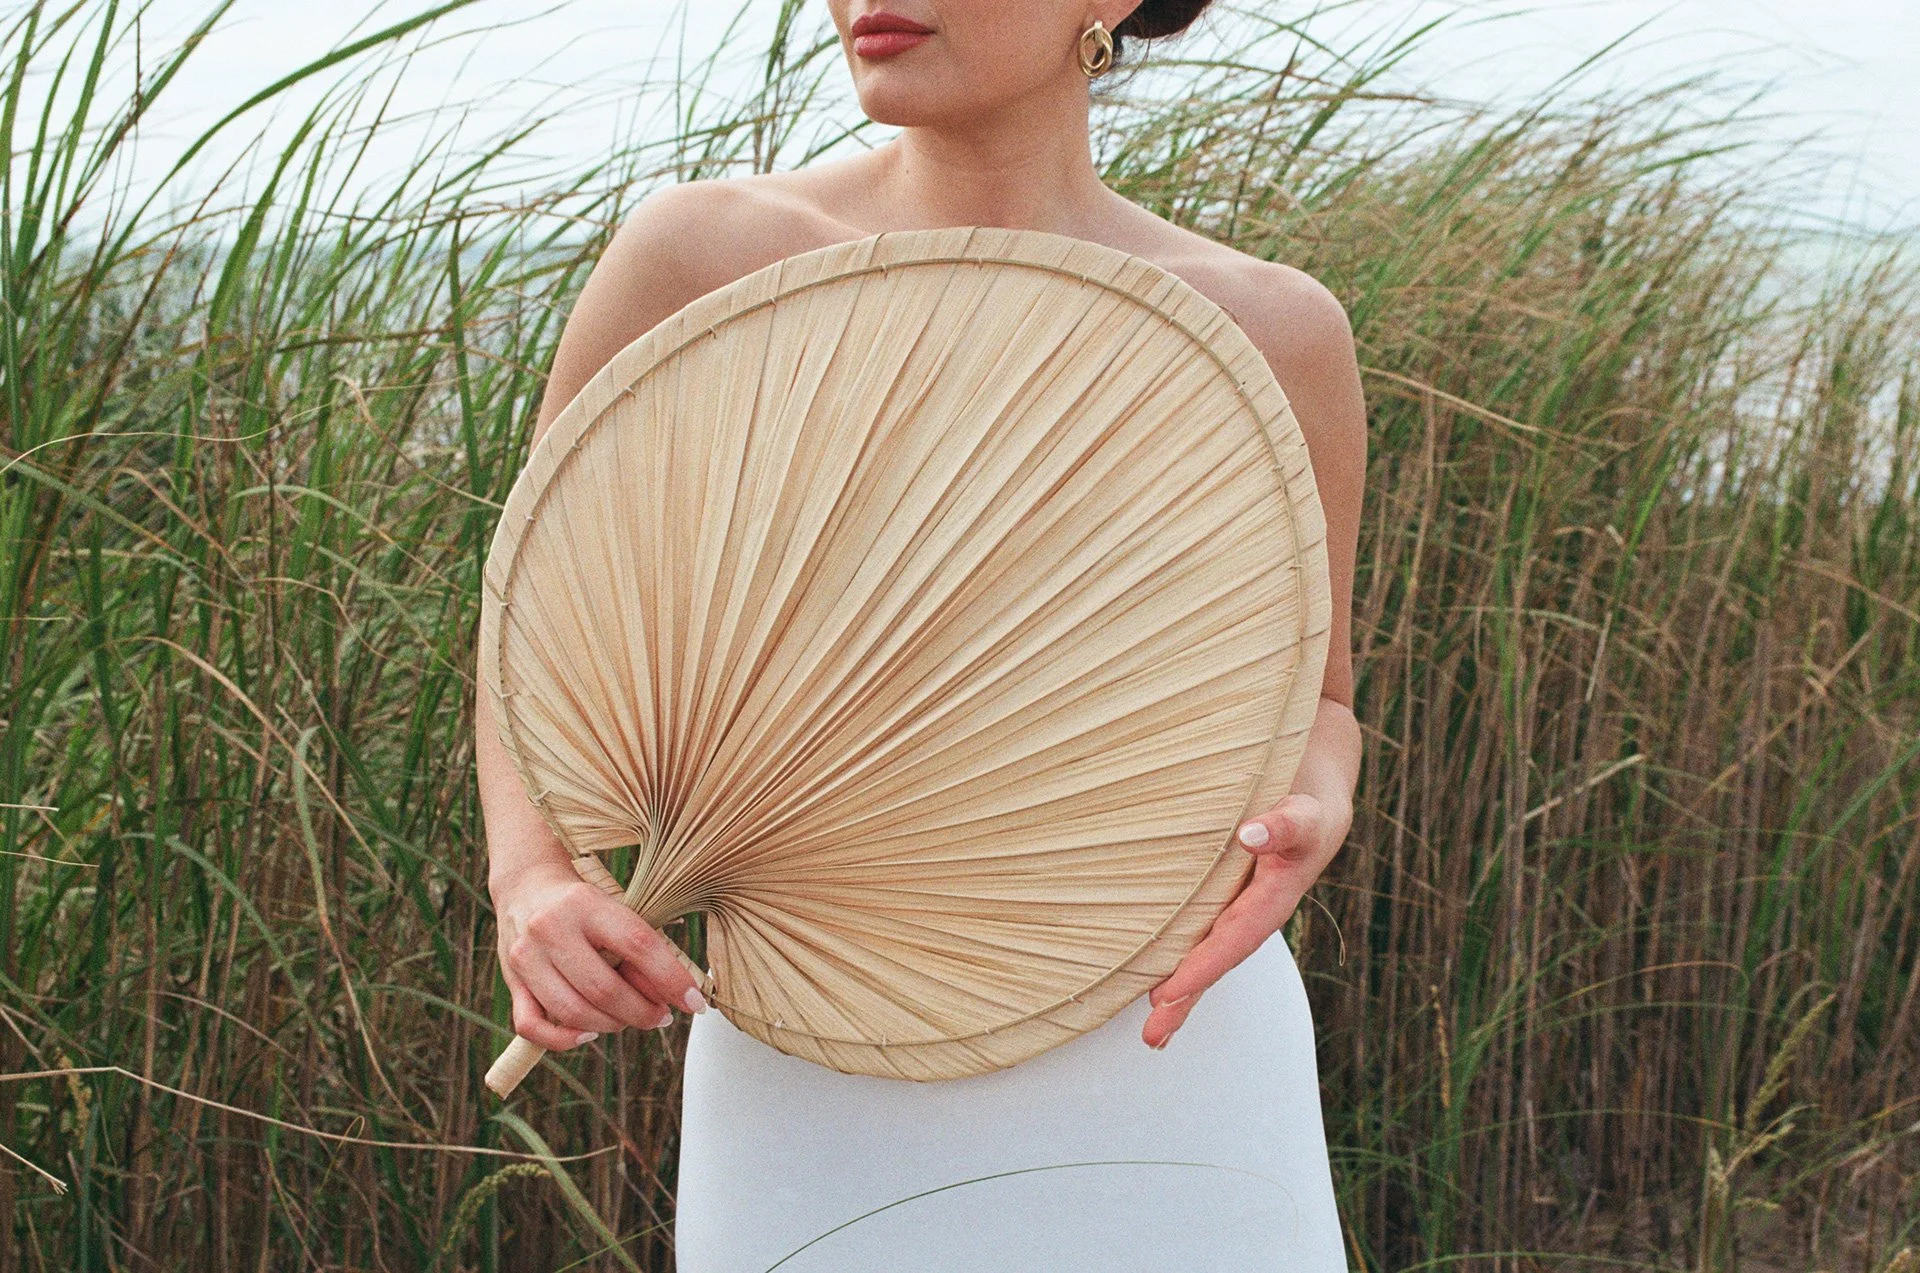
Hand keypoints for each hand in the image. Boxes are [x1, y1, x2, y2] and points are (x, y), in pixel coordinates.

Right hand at [491, 858, 708, 1051]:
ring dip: (611, 1026)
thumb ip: (642, 949)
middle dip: (642, 1012)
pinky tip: (588, 1034)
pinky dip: (564, 1040)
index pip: (639, 945)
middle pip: (604, 988)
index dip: (671, 979)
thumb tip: (673, 996)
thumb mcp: (616, 910)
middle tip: (660, 1017)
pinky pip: (532, 1026)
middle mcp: (551, 928)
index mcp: (586, 903)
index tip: (695, 1003)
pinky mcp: (510, 981)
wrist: (527, 888)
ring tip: (628, 1020)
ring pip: (573, 1011)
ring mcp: (526, 956)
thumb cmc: (585, 904)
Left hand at [1141, 792, 1350, 1049]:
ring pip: (1203, 956)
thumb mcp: (1303, 816)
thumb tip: (1250, 835)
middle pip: (1214, 962)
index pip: (1232, 940)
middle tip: (1154, 1036)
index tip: (1169, 993)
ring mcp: (1236, 912)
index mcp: (1273, 901)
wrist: (1314, 808)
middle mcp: (1252, 915)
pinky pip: (1197, 936)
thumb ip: (1283, 826)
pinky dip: (1177, 962)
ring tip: (1154, 1032)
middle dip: (1185, 998)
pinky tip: (1155, 984)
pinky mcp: (1222, 903)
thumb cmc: (1309, 812)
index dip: (1202, 966)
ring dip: (1179, 993)